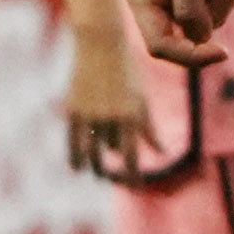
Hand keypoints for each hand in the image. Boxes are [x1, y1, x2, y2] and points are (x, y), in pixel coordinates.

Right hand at [63, 25, 148, 174]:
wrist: (101, 46)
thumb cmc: (128, 73)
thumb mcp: (142, 100)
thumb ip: (149, 128)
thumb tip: (161, 152)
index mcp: (132, 116)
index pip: (131, 155)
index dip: (133, 174)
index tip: (136, 186)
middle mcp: (110, 118)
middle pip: (109, 153)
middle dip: (111, 168)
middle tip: (112, 177)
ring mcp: (90, 114)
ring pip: (90, 149)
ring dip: (92, 164)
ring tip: (96, 172)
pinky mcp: (73, 109)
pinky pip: (72, 140)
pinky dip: (75, 155)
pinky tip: (76, 167)